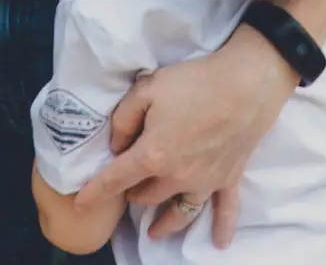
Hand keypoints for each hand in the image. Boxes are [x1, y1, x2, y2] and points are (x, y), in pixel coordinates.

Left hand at [74, 29, 295, 247]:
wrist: (244, 83)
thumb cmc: (193, 82)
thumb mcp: (147, 88)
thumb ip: (124, 118)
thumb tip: (116, 145)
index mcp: (152, 154)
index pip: (116, 179)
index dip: (95, 192)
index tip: (81, 203)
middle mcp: (176, 176)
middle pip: (147, 195)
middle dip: (133, 193)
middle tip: (127, 187)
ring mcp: (204, 182)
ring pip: (179, 212)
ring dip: (164, 223)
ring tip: (154, 232)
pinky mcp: (229, 178)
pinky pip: (225, 210)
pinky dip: (222, 228)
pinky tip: (220, 243)